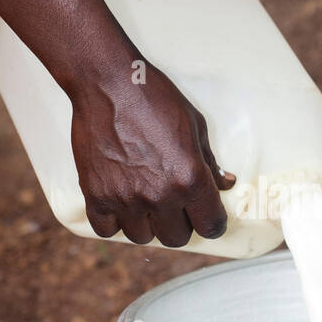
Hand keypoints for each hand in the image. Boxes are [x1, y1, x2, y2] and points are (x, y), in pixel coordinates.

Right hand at [69, 57, 234, 246]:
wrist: (108, 83)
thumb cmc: (155, 100)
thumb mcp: (195, 127)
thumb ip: (210, 162)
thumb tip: (225, 184)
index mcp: (191, 179)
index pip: (212, 226)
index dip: (211, 222)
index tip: (204, 216)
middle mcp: (160, 195)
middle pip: (177, 238)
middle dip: (179, 223)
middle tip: (171, 202)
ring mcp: (126, 199)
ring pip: (142, 237)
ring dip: (146, 223)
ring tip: (142, 198)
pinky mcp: (96, 196)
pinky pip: (107, 230)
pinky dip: (113, 221)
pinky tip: (119, 201)